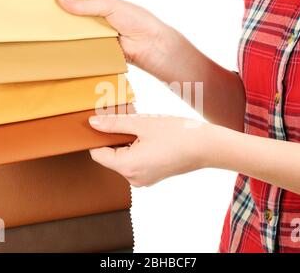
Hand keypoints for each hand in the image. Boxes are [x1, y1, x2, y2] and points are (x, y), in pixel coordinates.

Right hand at [57, 0, 178, 77]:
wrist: (150, 45)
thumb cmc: (136, 20)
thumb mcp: (110, 5)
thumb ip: (86, 5)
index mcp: (102, 5)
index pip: (81, 0)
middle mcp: (99, 21)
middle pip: (77, 18)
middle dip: (65, 18)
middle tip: (46, 15)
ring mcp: (98, 36)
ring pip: (78, 35)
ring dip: (68, 34)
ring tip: (49, 30)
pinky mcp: (99, 51)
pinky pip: (84, 49)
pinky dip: (76, 48)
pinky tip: (61, 46)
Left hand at [88, 114, 210, 186]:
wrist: (206, 147)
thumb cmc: (177, 134)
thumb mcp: (142, 123)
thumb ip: (114, 124)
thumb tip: (93, 124)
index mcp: (127, 167)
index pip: (98, 154)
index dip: (97, 137)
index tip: (104, 122)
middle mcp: (133, 178)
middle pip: (111, 156)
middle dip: (116, 137)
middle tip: (131, 121)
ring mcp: (143, 180)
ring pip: (124, 157)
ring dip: (128, 141)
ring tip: (145, 128)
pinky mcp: (152, 176)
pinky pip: (136, 162)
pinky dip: (138, 148)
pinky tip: (151, 137)